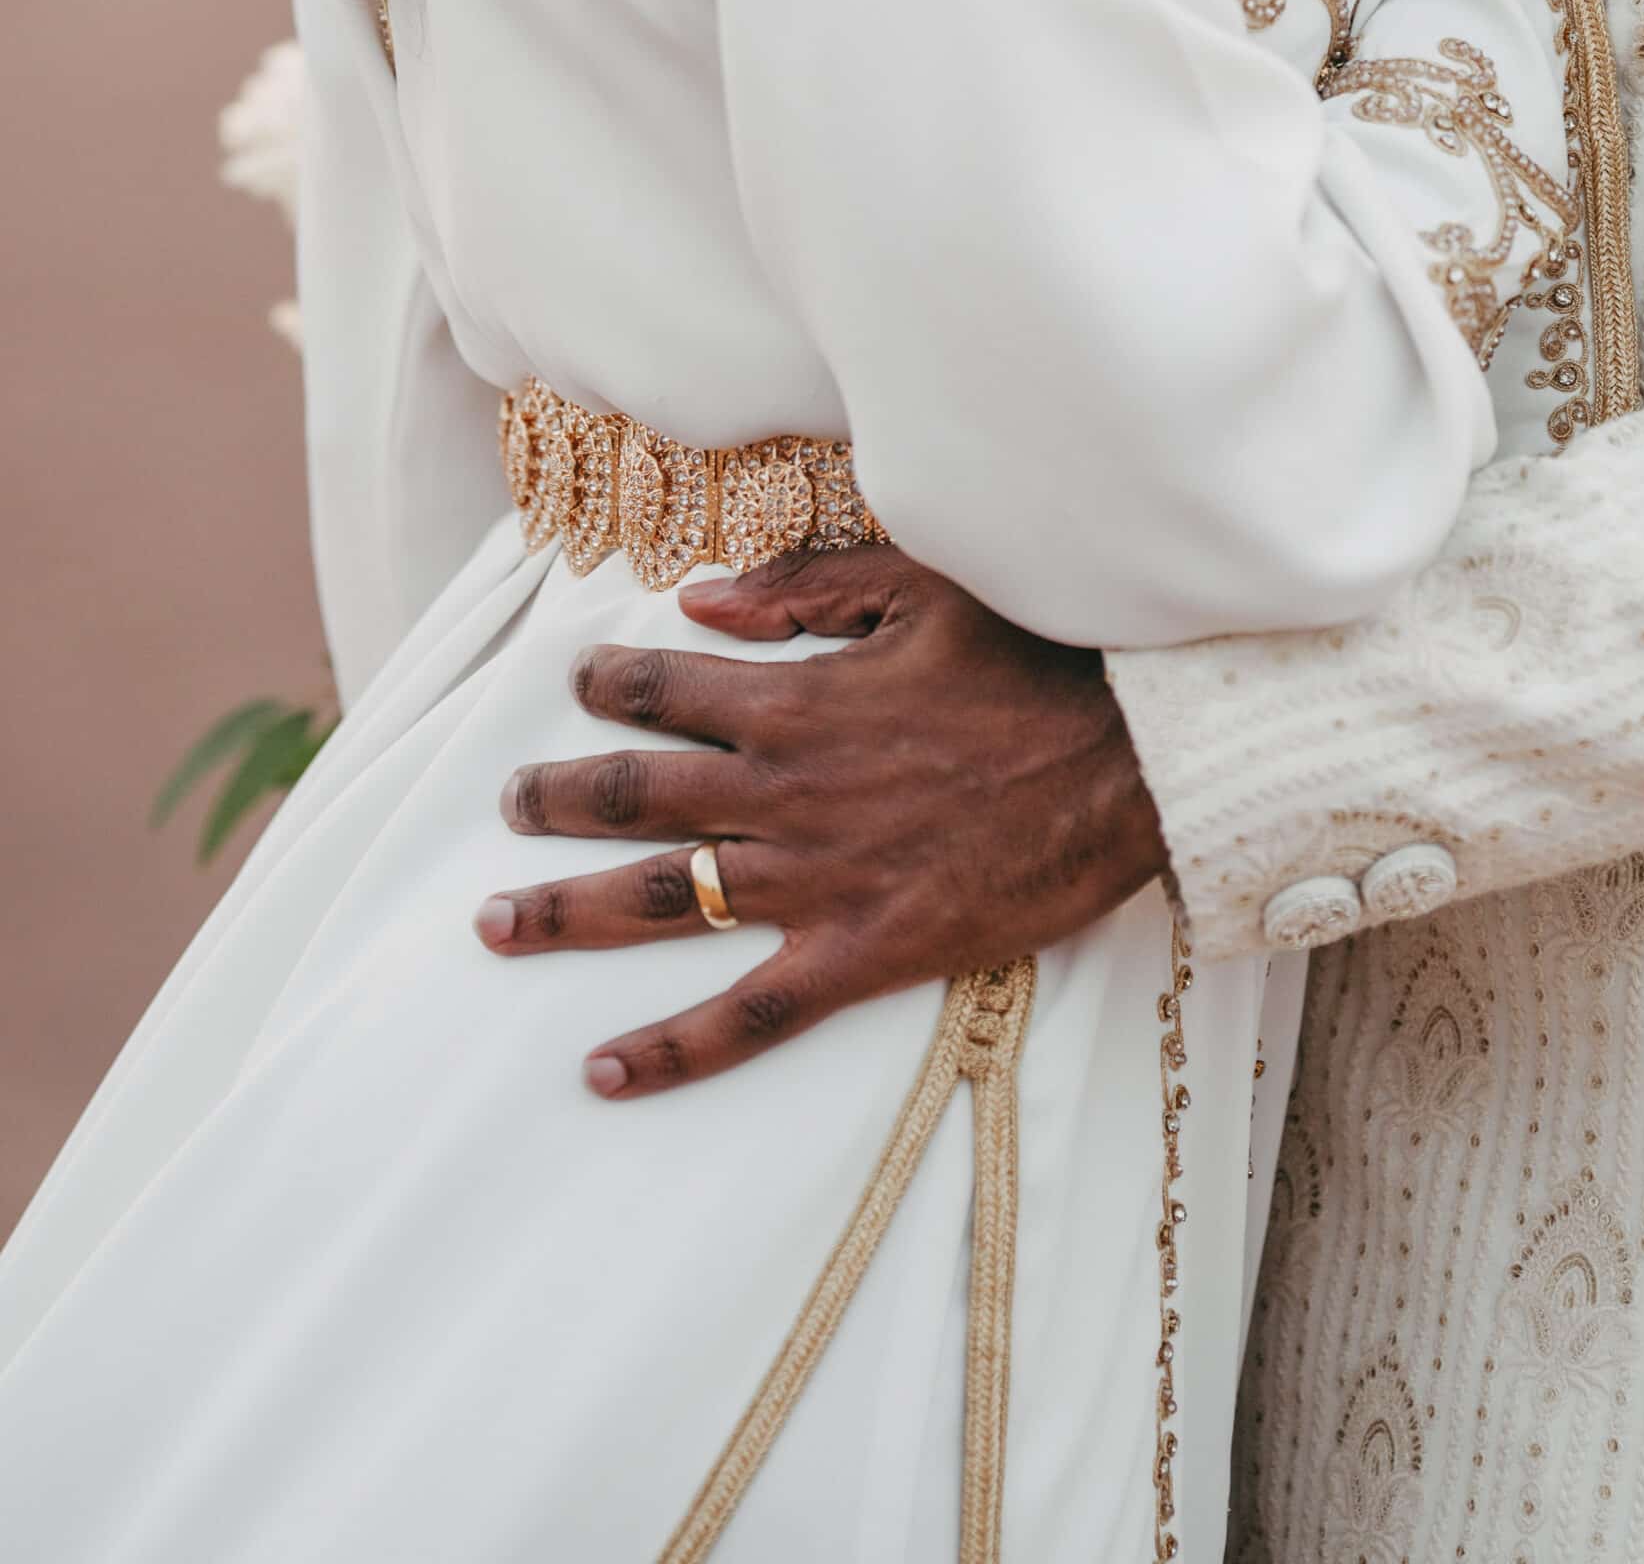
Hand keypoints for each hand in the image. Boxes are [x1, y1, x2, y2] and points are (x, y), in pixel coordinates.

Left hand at [475, 548, 1163, 1097]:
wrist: (1131, 765)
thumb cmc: (1037, 663)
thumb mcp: (922, 588)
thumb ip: (804, 589)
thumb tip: (699, 599)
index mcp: (797, 697)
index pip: (663, 688)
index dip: (608, 685)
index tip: (580, 686)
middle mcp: (785, 791)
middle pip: (631, 798)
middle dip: (553, 800)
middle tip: (506, 803)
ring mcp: (816, 880)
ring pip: (662, 900)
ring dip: (567, 912)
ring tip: (496, 923)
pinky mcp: (861, 954)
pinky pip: (747, 1015)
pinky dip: (669, 1051)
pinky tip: (601, 1072)